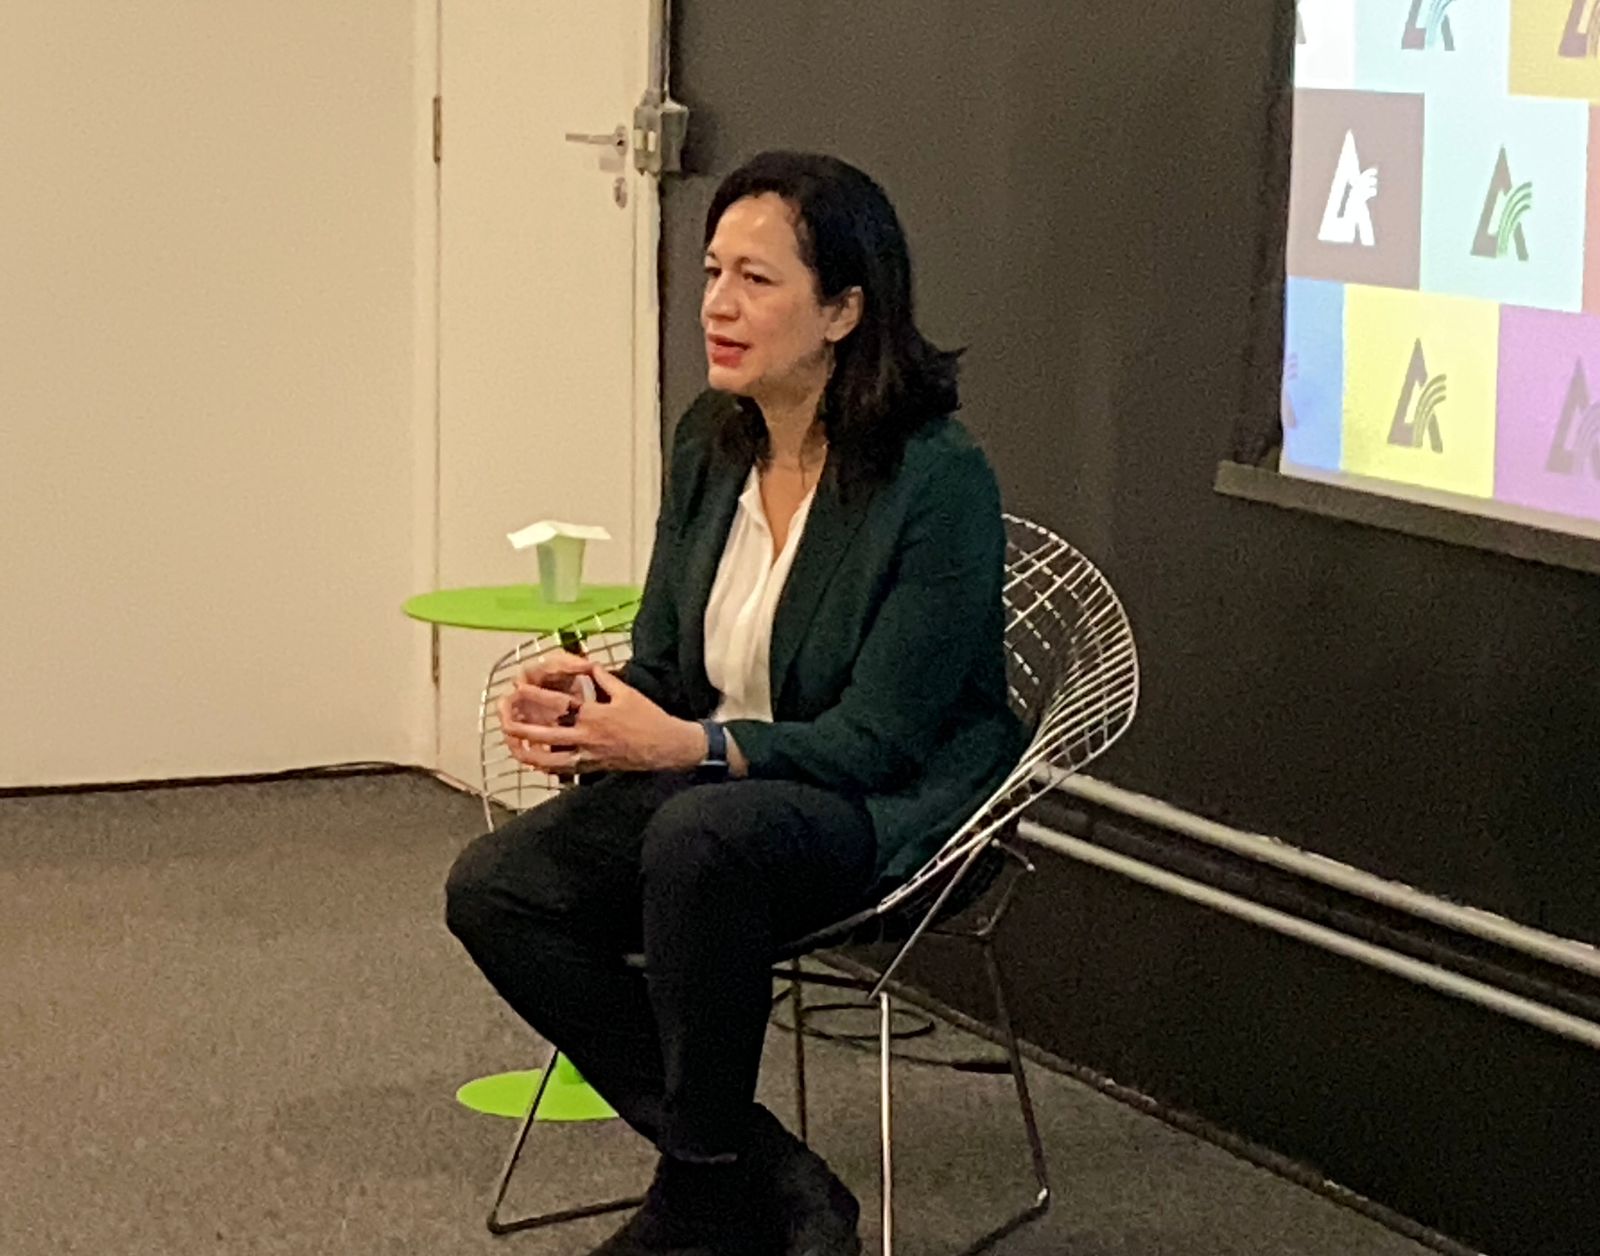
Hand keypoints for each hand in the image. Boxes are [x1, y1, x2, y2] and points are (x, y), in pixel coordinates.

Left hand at [500, 666, 705, 774]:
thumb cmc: (647, 717)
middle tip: (504, 719)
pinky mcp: (591, 768)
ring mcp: (588, 756)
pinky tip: (534, 762)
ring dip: (528, 753)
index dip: (536, 696)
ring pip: (550, 759)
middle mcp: (587, 737)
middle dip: (522, 727)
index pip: (560, 704)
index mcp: (595, 715)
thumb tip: (587, 664)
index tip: (518, 688)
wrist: (665, 747)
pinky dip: (546, 767)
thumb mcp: (626, 693)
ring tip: (512, 745)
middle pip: (547, 735)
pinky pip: (563, 770)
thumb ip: (603, 678)